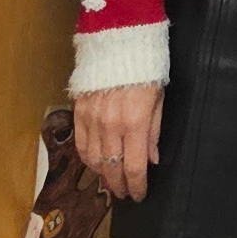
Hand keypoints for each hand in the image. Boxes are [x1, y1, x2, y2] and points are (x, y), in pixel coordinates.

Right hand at [72, 82, 164, 203]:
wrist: (118, 42)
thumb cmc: (146, 70)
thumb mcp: (158, 101)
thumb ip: (153, 133)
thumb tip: (152, 159)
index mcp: (135, 124)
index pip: (135, 167)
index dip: (136, 186)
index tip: (138, 195)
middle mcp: (111, 126)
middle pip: (112, 168)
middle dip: (119, 185)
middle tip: (124, 193)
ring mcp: (92, 120)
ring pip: (94, 159)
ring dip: (102, 174)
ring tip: (111, 181)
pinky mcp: (78, 112)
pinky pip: (80, 144)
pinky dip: (87, 158)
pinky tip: (95, 163)